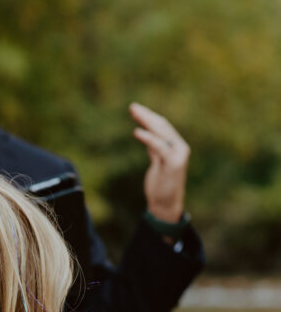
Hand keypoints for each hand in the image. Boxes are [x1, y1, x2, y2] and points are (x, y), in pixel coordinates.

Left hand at [130, 102, 189, 223]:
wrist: (166, 205)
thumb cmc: (161, 185)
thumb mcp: (156, 163)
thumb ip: (155, 149)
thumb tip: (147, 134)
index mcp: (176, 146)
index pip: (162, 126)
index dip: (149, 117)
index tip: (135, 110)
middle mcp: (180, 147)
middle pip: (162, 126)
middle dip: (146, 115)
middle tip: (132, 107)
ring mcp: (178, 155)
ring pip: (161, 133)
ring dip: (146, 121)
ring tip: (134, 113)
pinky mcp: (174, 164)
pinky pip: (159, 147)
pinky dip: (148, 138)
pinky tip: (137, 132)